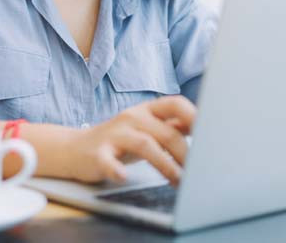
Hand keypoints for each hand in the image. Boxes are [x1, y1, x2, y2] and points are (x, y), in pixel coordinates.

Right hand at [65, 95, 195, 186]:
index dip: (195, 115)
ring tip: (178, 181)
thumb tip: (205, 127)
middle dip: (185, 153)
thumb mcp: (147, 129)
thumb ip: (172, 127)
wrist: (74, 149)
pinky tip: (124, 176)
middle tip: (198, 172)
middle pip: (166, 131)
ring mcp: (114, 135)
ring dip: (165, 165)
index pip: (175, 104)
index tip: (210, 133)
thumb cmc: (118, 140)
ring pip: (144, 145)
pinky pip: (108, 161)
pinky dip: (117, 169)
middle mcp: (132, 118)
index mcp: (147, 111)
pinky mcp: (97, 153)